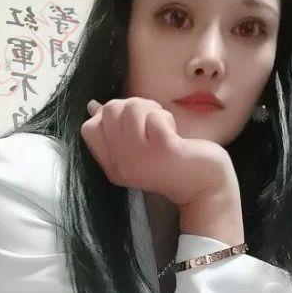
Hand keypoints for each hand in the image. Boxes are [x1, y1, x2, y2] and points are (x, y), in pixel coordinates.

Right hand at [80, 97, 241, 212]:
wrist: (203, 185)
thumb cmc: (172, 163)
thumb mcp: (137, 148)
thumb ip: (116, 130)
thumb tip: (93, 106)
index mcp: (112, 166)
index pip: (88, 128)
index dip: (109, 117)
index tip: (132, 128)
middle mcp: (121, 165)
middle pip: (109, 110)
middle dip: (132, 106)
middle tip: (150, 126)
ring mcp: (140, 158)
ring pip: (130, 107)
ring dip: (150, 110)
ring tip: (162, 129)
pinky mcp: (162, 151)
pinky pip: (154, 116)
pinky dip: (165, 118)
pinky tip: (174, 136)